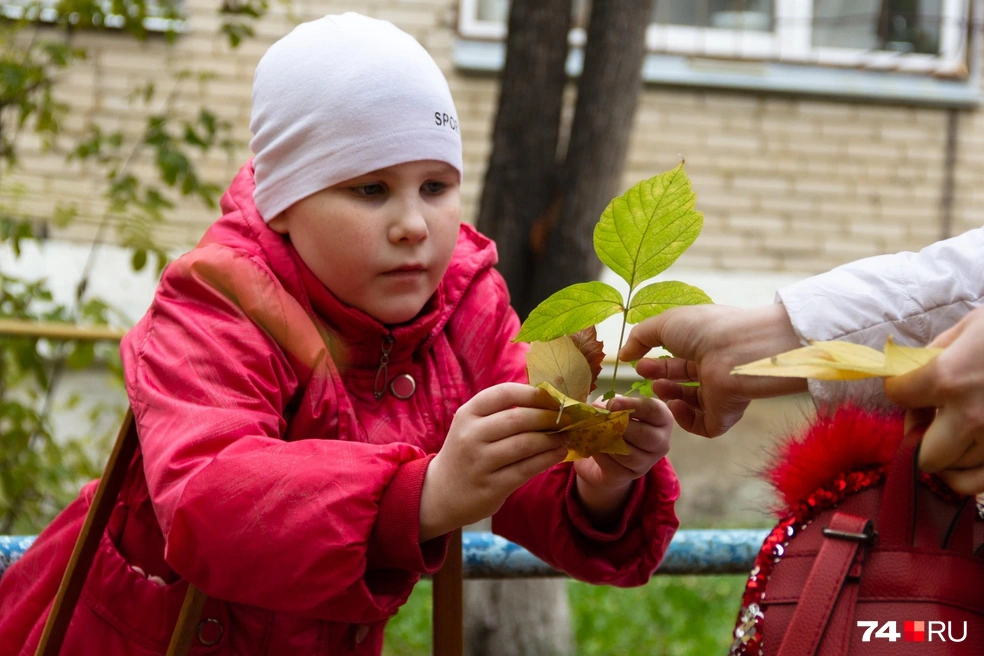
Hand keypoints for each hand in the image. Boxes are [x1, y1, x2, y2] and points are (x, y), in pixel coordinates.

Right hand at [419, 383, 567, 540]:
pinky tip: (559, 454)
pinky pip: (527, 469)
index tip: (554, 396)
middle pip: (518, 418)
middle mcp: (471, 435)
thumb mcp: (472, 426)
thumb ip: (501, 412)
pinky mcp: (491, 486)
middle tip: (567, 417)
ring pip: (525, 444)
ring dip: (552, 438)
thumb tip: (545, 396)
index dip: (533, 393)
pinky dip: (548, 459)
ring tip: (566, 436)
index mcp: (468, 414)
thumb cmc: (466, 453)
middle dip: (548, 416)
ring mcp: (480, 462)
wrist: (439, 493)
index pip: (504, 393)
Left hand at [573, 396, 672, 526]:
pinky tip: (592, 446)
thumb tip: (600, 407)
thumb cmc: (616, 423)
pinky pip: (615, 466)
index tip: (612, 403)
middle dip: (620, 426)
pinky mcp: (631, 475)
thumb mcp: (616, 408)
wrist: (608, 455)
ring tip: (592, 431)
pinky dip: (601, 455)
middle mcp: (661, 441)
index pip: (654, 410)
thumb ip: (612, 405)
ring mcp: (647, 462)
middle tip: (601, 419)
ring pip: (629, 453)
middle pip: (645, 435)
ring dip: (608, 441)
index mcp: (662, 419)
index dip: (633, 405)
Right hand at [618, 304, 805, 436]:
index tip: (636, 362)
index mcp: (705, 345)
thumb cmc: (704, 330)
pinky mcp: (724, 415)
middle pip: (683, 380)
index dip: (656, 362)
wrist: (739, 352)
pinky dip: (685, 419)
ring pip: (691, 403)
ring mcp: (720, 393)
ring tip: (659, 388)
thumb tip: (624, 354)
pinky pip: (702, 425)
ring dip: (670, 396)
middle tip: (643, 374)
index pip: (678, 358)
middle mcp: (714, 369)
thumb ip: (640, 337)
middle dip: (660, 377)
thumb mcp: (665, 323)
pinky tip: (675, 405)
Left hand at [884, 306, 983, 494]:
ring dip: (946, 451)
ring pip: (951, 469)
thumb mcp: (970, 328)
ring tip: (954, 429)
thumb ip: (933, 355)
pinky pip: (977, 484)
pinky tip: (963, 456)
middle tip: (928, 418)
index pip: (899, 395)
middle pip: (922, 453)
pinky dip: (964, 476)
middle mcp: (971, 417)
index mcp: (949, 378)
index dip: (899, 388)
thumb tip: (909, 374)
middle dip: (917, 436)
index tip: (908, 385)